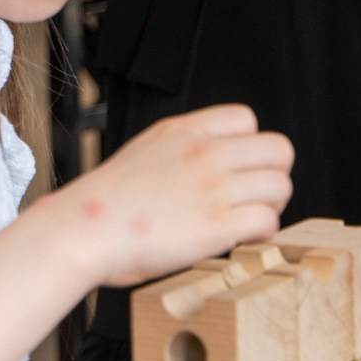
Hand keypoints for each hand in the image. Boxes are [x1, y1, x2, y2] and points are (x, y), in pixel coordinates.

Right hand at [48, 105, 294, 289]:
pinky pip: (267, 221)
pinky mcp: (217, 225)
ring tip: (246, 222)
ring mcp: (213, 188)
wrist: (79, 232)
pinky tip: (241, 240)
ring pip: (281, 187)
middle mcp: (205, 153)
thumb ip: (184, 150)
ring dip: (270, 208)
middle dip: (271, 176)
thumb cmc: (106, 204)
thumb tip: (214, 164)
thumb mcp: (147, 152)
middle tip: (252, 198)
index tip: (236, 170)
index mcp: (184, 132)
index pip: (246, 119)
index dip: (247, 148)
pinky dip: (262, 234)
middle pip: (279, 151)